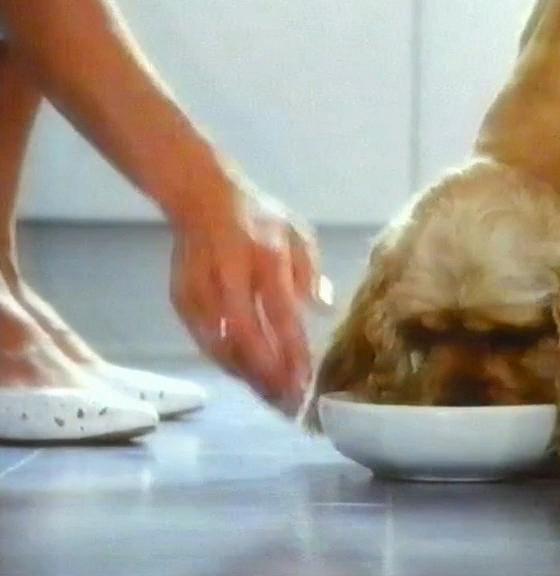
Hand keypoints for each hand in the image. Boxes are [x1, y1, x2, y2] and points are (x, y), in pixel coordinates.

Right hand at [170, 175, 318, 415]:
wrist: (202, 199)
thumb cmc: (259, 219)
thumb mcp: (297, 232)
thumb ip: (311, 271)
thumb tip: (323, 309)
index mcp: (265, 257)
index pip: (281, 315)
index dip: (292, 352)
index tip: (306, 382)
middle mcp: (230, 277)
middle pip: (249, 339)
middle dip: (269, 377)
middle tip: (289, 405)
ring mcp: (201, 291)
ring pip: (223, 347)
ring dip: (249, 378)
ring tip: (273, 400)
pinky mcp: (182, 301)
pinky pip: (206, 343)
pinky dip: (227, 365)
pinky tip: (247, 379)